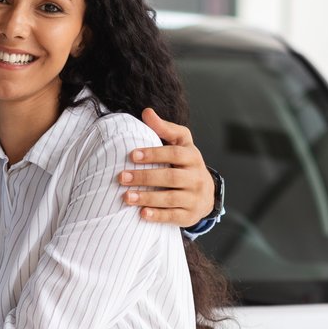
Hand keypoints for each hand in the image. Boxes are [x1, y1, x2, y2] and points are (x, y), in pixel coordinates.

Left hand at [119, 108, 215, 225]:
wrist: (205, 194)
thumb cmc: (186, 164)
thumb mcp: (181, 144)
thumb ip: (164, 129)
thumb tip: (147, 112)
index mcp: (192, 157)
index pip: (175, 154)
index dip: (154, 154)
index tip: (132, 155)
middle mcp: (196, 177)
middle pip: (171, 177)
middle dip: (145, 177)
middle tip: (122, 177)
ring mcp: (194, 197)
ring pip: (171, 198)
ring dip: (147, 197)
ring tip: (126, 197)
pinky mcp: (190, 215)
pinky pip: (173, 216)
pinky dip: (158, 215)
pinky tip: (142, 214)